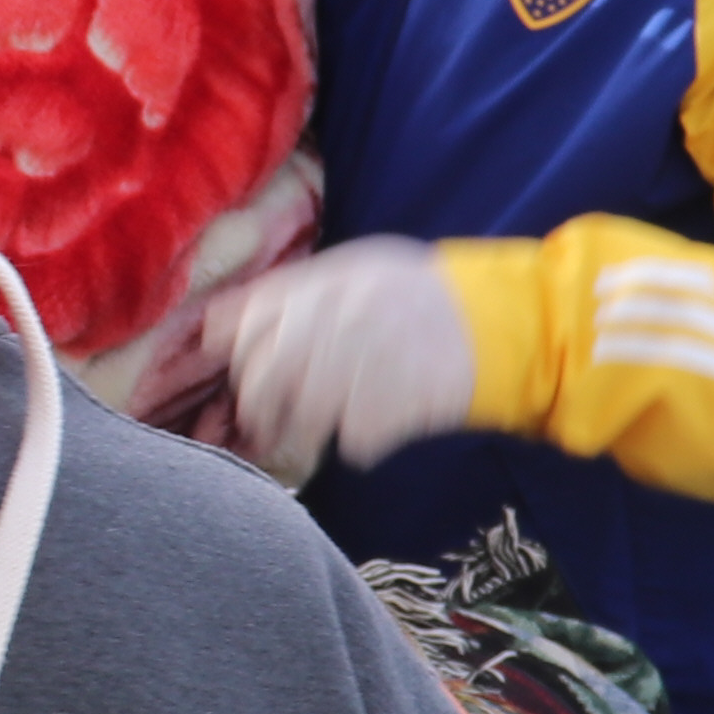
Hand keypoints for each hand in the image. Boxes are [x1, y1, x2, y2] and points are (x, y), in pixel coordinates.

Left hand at [217, 236, 480, 486]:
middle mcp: (334, 324)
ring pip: (301, 420)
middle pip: (262, 380)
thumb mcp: (354, 271)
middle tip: (268, 420)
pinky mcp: (391, 413)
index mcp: (323, 285)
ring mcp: (362, 370)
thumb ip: (288, 293)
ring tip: (327, 425)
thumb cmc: (419, 295)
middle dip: (259, 406)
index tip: (248, 372)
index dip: (241, 356)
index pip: (246, 328)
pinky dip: (363, 441)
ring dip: (305, 431)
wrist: (498, 324)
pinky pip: (354, 442)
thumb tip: (216, 327)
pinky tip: (381, 420)